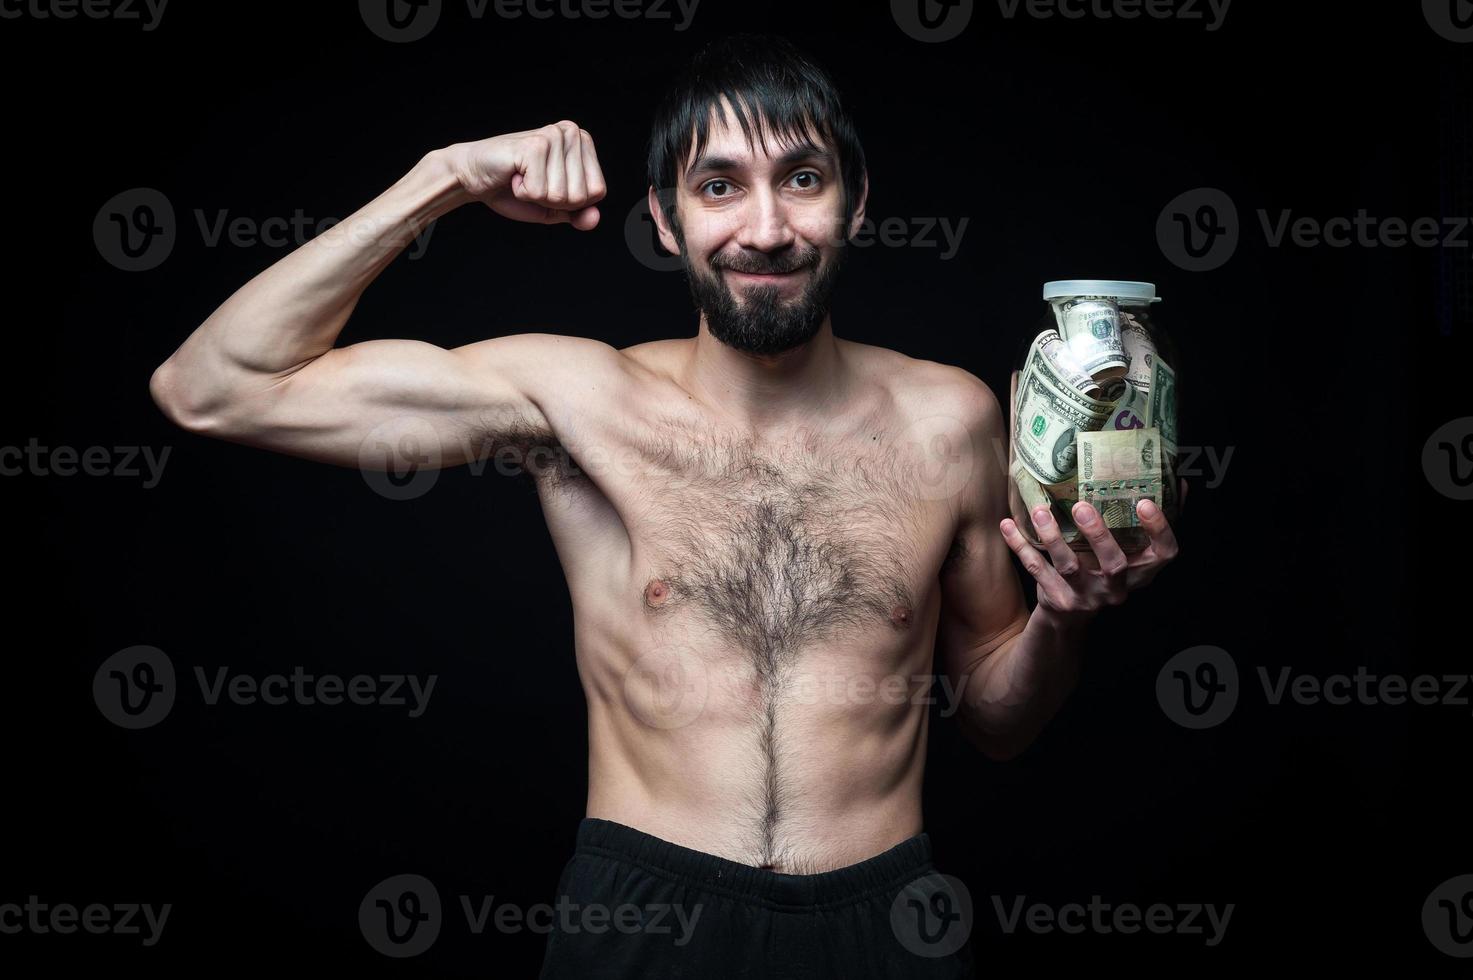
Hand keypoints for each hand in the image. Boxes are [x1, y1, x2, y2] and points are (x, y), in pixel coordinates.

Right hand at [446, 121, 606, 228]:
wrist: (474, 177)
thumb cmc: (514, 189)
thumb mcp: (553, 208)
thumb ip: (578, 214)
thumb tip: (594, 218)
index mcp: (582, 143)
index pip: (598, 192)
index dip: (570, 202)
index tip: (547, 186)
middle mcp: (571, 133)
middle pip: (581, 196)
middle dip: (553, 200)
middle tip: (532, 182)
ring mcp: (553, 136)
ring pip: (561, 196)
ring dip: (536, 196)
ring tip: (522, 177)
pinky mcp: (534, 146)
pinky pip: (539, 192)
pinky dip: (523, 192)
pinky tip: (514, 175)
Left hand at [999, 478, 1184, 620]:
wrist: (1069, 618)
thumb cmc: (1103, 572)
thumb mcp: (1129, 553)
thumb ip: (1150, 522)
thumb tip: (1177, 482)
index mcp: (1141, 572)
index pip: (1164, 554)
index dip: (1159, 529)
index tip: (1145, 501)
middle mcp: (1117, 588)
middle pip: (1114, 564)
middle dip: (1099, 535)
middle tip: (1083, 506)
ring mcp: (1086, 597)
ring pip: (1070, 567)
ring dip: (1053, 537)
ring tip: (1040, 510)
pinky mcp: (1057, 601)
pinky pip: (1037, 571)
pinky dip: (1020, 547)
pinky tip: (1007, 525)